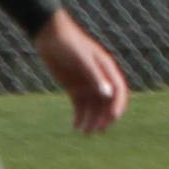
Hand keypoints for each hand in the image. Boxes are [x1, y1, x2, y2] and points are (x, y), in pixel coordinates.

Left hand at [35, 12, 130, 135]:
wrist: (50, 36)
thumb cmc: (69, 43)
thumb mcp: (82, 59)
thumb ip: (95, 76)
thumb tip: (108, 94)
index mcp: (107, 69)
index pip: (119, 91)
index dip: (118, 105)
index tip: (112, 117)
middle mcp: (100, 79)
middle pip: (107, 103)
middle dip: (104, 117)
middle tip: (97, 130)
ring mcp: (87, 84)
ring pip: (93, 107)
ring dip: (91, 120)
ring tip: (84, 132)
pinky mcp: (74, 88)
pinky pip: (80, 106)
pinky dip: (79, 117)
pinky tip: (76, 126)